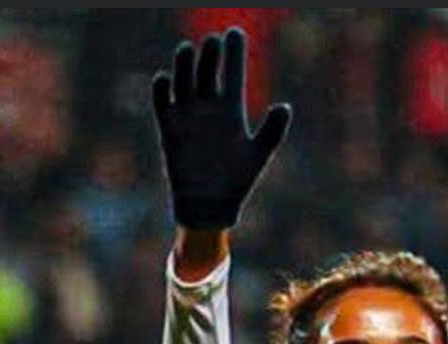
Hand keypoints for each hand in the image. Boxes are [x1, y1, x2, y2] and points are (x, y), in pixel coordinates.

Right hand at [152, 28, 291, 230]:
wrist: (210, 207)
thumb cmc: (236, 183)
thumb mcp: (258, 155)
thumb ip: (272, 131)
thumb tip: (285, 106)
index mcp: (231, 110)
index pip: (233, 72)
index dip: (235, 52)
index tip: (236, 32)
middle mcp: (208, 108)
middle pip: (207, 70)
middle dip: (210, 55)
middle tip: (213, 42)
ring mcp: (188, 116)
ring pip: (183, 79)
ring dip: (185, 64)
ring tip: (189, 50)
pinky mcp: (169, 128)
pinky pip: (162, 102)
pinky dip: (162, 89)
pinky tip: (166, 79)